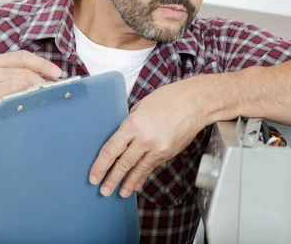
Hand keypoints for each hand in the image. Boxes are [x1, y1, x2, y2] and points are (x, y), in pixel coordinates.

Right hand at [0, 50, 61, 109]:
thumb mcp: (3, 80)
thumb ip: (23, 73)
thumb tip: (53, 75)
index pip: (22, 56)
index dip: (42, 63)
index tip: (58, 72)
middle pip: (24, 73)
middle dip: (43, 81)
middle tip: (55, 90)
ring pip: (21, 86)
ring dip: (37, 93)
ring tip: (45, 98)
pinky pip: (14, 101)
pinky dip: (27, 102)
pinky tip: (32, 106)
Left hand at [89, 80, 205, 197]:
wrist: (196, 103)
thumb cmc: (170, 98)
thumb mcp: (142, 106)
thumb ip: (130, 122)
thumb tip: (123, 136)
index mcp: (133, 124)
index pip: (112, 150)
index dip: (101, 165)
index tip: (94, 175)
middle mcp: (145, 139)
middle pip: (123, 163)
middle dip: (112, 178)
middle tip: (103, 190)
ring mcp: (158, 148)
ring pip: (139, 169)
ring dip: (128, 182)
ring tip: (120, 193)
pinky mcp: (169, 153)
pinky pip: (152, 167)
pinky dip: (143, 176)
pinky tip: (137, 183)